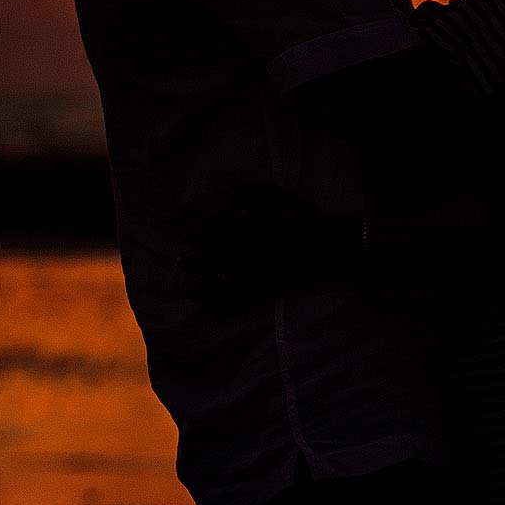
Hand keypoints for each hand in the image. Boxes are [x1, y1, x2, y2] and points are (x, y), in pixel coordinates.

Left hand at [176, 179, 355, 294]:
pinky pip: (234, 304)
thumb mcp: (273, 195)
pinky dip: (222, 310)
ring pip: (214, 284)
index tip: (187, 236)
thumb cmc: (300, 217)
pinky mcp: (257, 292)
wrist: (323, 245)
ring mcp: (243, 276)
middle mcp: (232, 253)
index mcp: (234, 229)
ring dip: (199, 287)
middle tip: (181, 262)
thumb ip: (245, 191)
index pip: (206, 232)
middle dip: (191, 261)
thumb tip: (222, 190)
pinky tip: (216, 314)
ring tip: (190, 290)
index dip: (195, 233)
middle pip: (204, 259)